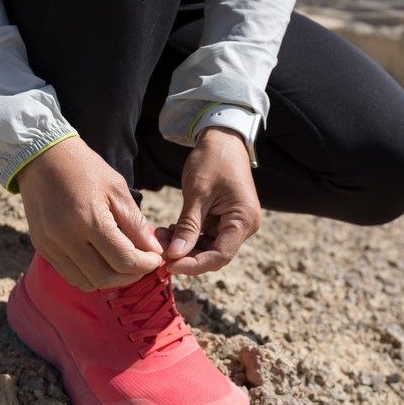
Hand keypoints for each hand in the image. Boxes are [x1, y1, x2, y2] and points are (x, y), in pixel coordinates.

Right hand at [16, 137, 163, 290]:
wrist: (43, 157)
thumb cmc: (85, 168)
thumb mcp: (117, 189)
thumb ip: (136, 224)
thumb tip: (154, 251)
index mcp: (89, 220)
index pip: (124, 260)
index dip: (146, 265)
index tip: (155, 258)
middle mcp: (66, 238)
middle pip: (105, 278)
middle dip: (130, 276)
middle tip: (143, 265)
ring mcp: (51, 245)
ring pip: (86, 282)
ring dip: (110, 280)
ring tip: (124, 265)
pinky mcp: (42, 247)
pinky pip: (70, 275)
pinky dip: (90, 275)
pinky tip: (102, 262)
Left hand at [160, 127, 261, 274]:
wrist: (222, 139)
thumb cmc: (213, 160)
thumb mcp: (198, 193)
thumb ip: (188, 226)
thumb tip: (175, 255)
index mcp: (243, 220)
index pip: (220, 256)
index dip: (194, 265)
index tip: (168, 264)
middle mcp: (244, 226)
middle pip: (214, 254)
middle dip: (186, 255)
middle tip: (159, 248)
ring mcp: (234, 223)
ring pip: (207, 247)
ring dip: (184, 245)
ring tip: (161, 235)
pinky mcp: (224, 219)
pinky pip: (206, 236)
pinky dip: (188, 235)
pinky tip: (171, 229)